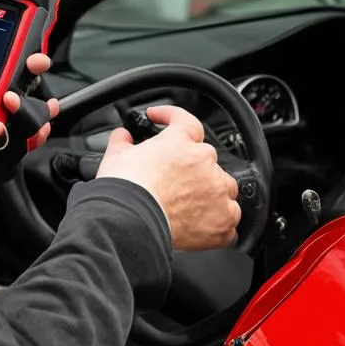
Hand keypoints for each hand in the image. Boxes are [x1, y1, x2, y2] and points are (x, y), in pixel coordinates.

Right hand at [96, 105, 239, 248]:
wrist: (130, 221)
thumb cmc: (125, 190)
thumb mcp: (116, 155)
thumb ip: (122, 140)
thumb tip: (122, 136)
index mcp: (180, 142)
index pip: (185, 121)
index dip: (172, 118)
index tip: (163, 120)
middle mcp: (204, 162)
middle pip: (207, 159)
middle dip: (191, 167)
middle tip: (172, 181)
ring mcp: (217, 191)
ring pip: (224, 188)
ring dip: (211, 193)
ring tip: (189, 207)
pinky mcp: (223, 219)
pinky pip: (229, 220)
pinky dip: (217, 222)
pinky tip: (200, 227)